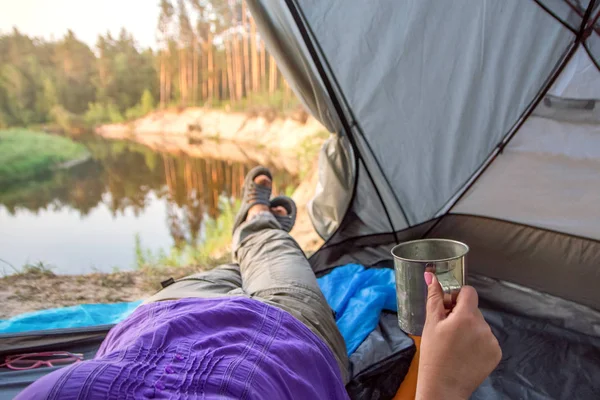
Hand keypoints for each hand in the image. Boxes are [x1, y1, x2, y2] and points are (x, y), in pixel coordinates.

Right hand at [415, 272, 501, 399]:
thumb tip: (431, 275)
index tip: (448, 308)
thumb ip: (434, 297)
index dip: (457, 297)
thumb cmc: (433, 356)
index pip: (469, 292)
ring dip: (470, 329)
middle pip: (473, 309)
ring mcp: (491, 341)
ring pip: (480, 324)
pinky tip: (465, 352)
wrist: (443, 386)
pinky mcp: (496, 353)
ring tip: (455, 344)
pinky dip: (477, 342)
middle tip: (447, 329)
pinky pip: (487, 339)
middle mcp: (483, 327)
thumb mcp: (431, 324)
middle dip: (461, 315)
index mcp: (466, 317)